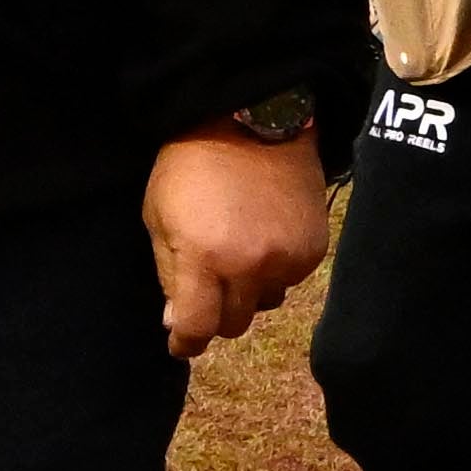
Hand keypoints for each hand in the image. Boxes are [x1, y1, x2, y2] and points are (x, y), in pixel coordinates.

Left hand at [142, 128, 333, 359]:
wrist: (250, 125)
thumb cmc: (190, 168)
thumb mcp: (158, 217)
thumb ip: (168, 273)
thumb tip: (177, 322)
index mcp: (205, 258)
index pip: (198, 327)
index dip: (185, 342)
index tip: (180, 345)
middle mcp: (251, 266)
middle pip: (233, 324)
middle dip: (214, 314)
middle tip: (204, 292)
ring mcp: (287, 259)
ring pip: (264, 304)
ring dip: (247, 293)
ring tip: (235, 254)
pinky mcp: (313, 251)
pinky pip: (290, 281)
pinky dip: (273, 272)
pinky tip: (260, 239)